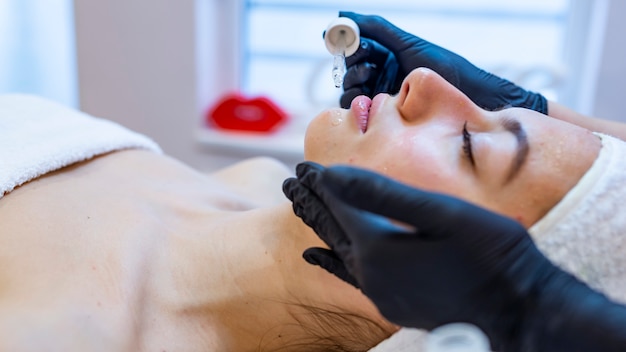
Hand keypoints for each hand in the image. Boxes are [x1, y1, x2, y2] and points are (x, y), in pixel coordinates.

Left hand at [283, 162, 625, 350]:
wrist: (518, 309)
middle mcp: (369, 272)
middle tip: (289, 181)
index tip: (301, 165)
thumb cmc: (489, 253)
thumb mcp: (439, 213)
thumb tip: (332, 174)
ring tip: (299, 206)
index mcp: (377, 246)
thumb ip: (382, 193)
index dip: (319, 182)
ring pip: (335, 249)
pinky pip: (346, 276)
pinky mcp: (391, 303)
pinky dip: (328, 262)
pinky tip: (315, 257)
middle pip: (330, 228)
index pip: (337, 205)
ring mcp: (378, 291)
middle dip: (310, 201)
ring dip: (319, 225)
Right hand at [338, 11, 546, 114]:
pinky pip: (358, 109)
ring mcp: (381, 94)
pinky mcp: (384, 115)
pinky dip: (357, 102)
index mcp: (387, 53)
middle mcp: (381, 73)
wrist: (465, 96)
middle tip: (368, 62)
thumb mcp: (406, 43)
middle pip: (350, 68)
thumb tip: (342, 14)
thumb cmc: (442, 67)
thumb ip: (375, 27)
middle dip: (354, 63)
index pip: (356, 47)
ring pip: (350, 89)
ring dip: (354, 81)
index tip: (349, 42)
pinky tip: (371, 97)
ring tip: (372, 77)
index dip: (350, 43)